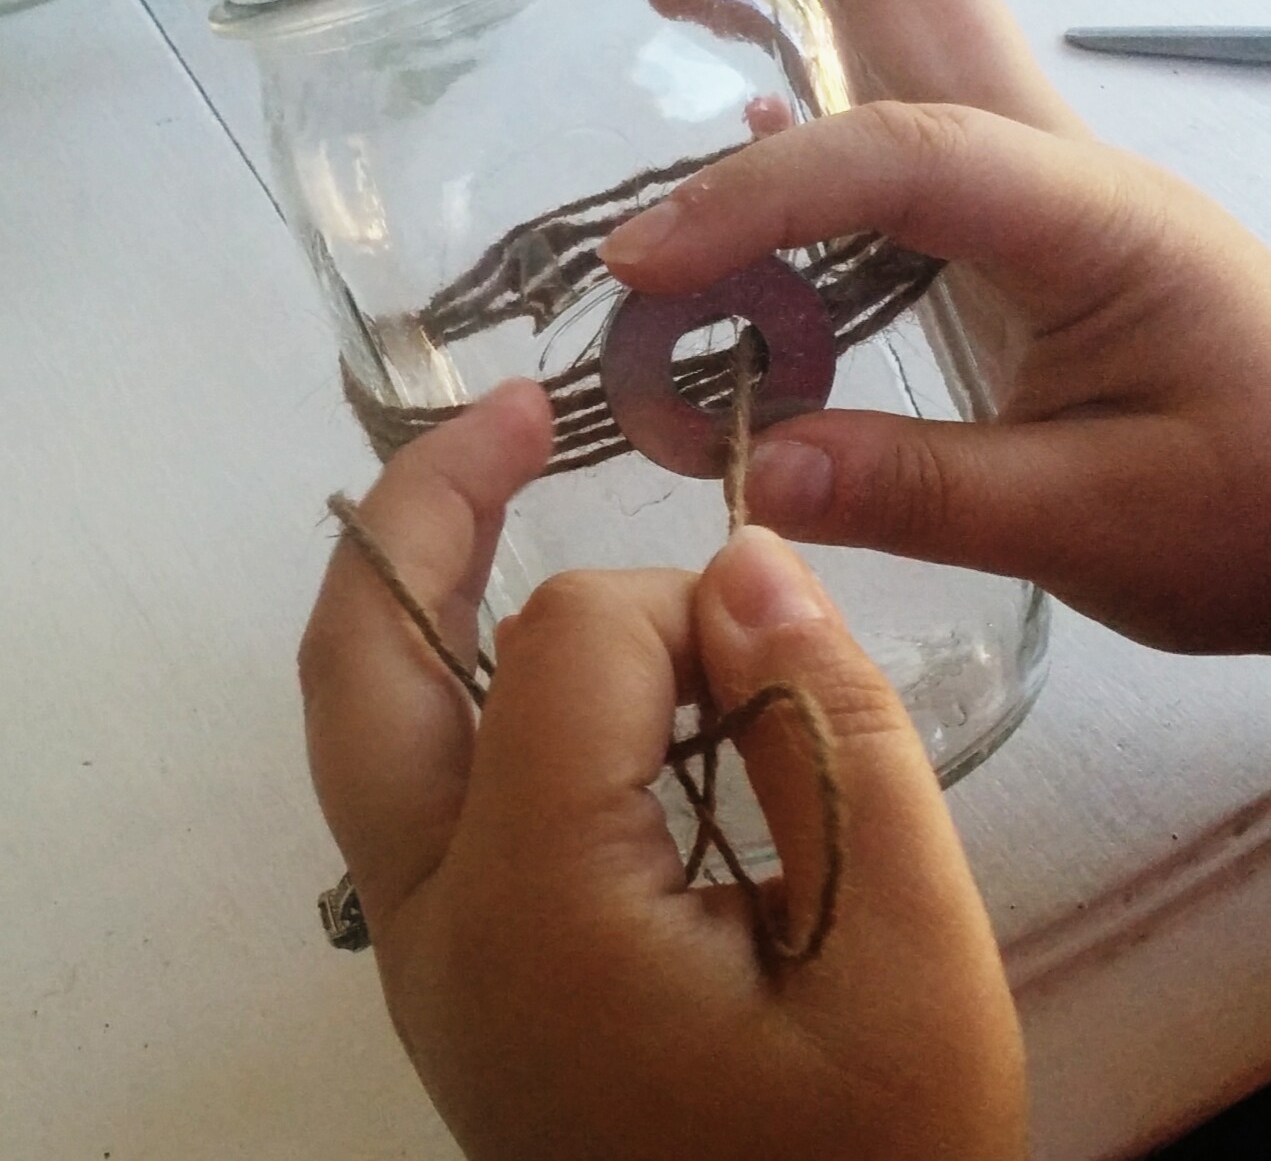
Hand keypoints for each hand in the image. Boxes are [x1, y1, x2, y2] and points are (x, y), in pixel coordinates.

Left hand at [301, 385, 1025, 1160]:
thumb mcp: (909, 957)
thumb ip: (834, 736)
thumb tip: (744, 559)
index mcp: (537, 906)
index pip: (571, 639)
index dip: (689, 607)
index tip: (784, 654)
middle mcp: (431, 917)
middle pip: (359, 654)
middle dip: (427, 505)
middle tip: (515, 411)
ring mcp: (421, 947)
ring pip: (367, 714)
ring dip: (428, 583)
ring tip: (516, 483)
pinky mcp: (451, 963)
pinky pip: (418, 774)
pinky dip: (459, 671)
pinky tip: (552, 649)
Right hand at [602, 102, 1270, 653]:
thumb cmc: (1257, 504)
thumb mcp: (1100, 518)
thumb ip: (927, 491)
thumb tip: (752, 468)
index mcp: (1091, 218)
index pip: (904, 157)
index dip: (763, 194)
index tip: (643, 263)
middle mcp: (1057, 171)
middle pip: (921, 2)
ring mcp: (1036, 196)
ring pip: (907, 49)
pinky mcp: (1017, 242)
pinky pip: (898, 145)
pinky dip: (814, 101)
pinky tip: (748, 107)